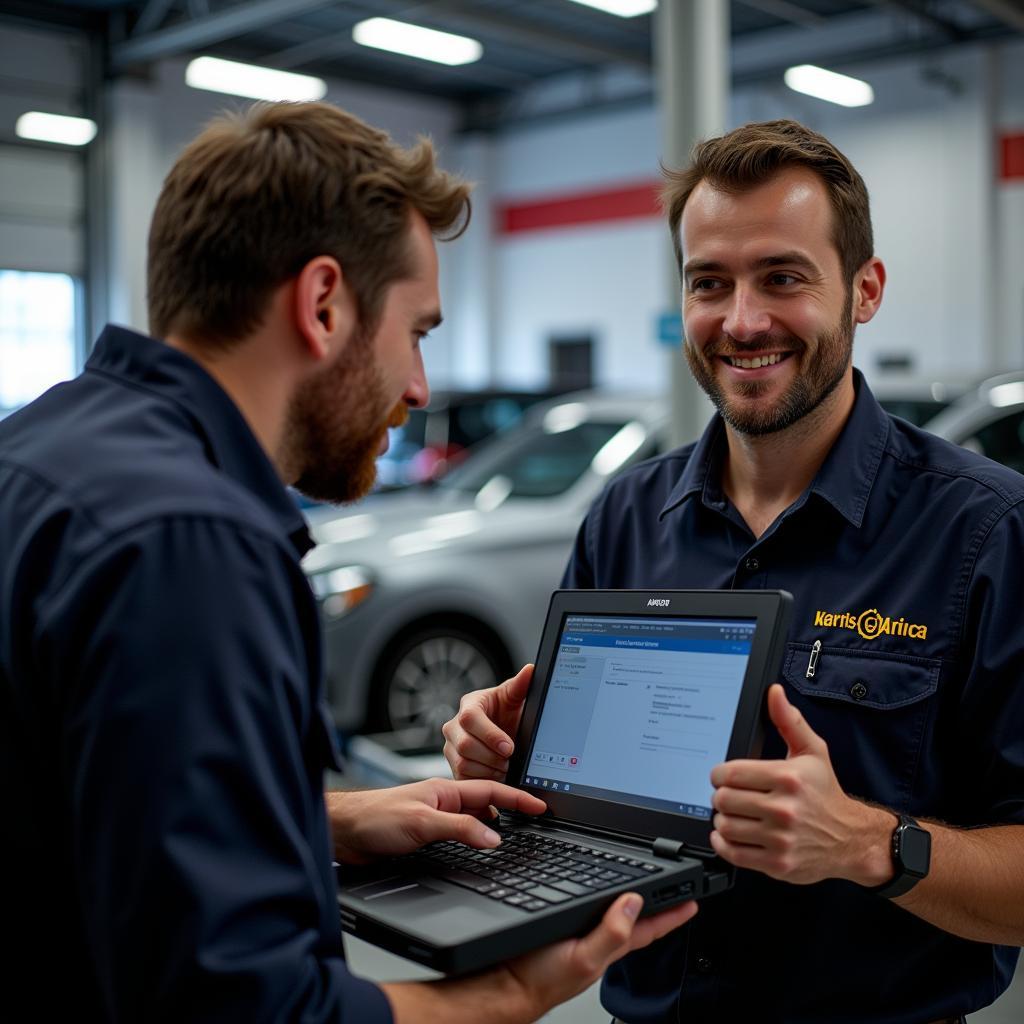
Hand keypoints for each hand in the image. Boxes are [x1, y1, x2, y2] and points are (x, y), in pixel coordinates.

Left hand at [325, 778, 545, 864]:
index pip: (491, 790)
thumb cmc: (374, 818)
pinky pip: (458, 835)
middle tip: (535, 821)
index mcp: (445, 791)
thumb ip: (459, 828)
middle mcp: (442, 803)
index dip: (518, 798)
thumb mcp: (423, 824)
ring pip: (472, 821)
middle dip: (511, 810)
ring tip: (514, 835)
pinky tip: (477, 848)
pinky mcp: (423, 836)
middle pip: (485, 804)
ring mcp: (433, 818)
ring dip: (492, 826)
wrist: (342, 832)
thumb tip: (494, 837)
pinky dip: (473, 839)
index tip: (541, 805)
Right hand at [442, 663, 531, 780]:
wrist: (505, 734)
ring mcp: (451, 747)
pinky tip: (497, 775)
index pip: (470, 718)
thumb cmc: (508, 715)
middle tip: (511, 760)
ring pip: (463, 764)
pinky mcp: (453, 767)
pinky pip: (463, 778)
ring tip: (506, 767)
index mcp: (469, 705)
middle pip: (465, 745)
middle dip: (492, 756)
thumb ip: (521, 686)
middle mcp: (454, 726)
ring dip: (489, 770)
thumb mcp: (515, 700)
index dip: (490, 734)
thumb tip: (530, 670)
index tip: (509, 747)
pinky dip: (483, 780)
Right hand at [498, 893, 697, 1019]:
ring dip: (630, 903)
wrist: (504, 986)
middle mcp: (598, 941)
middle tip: (677, 891)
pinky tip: (599, 901)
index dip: (672, 914)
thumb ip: (610, 933)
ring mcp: (581, 938)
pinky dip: (600, 904)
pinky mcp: (563, 933)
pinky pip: (591, 915)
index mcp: (609, 946)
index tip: (694, 901)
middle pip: (636, 922)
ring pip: (614, 916)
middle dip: (656, 906)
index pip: (649, 928)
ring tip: (647, 893)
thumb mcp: (581, 957)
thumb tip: (633, 903)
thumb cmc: (539, 980)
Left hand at [709, 684, 890, 884]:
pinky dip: (723, 843)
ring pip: (725, 826)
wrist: (852, 838)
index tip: (722, 776)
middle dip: (721, 796)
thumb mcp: (812, 752)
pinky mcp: (777, 864)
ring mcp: (780, 839)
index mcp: (787, 778)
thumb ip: (789, 721)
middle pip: (724, 799)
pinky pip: (732, 853)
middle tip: (729, 795)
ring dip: (722, 819)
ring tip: (733, 813)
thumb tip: (774, 693)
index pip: (730, 773)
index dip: (718, 774)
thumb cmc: (826, 793)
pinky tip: (731, 833)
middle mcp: (783, 810)